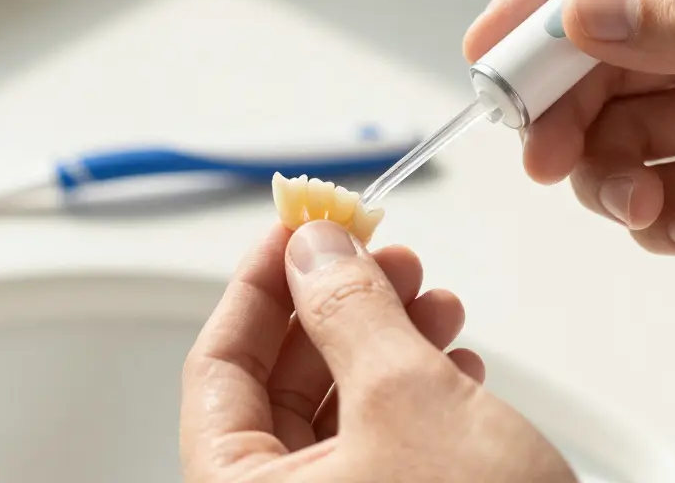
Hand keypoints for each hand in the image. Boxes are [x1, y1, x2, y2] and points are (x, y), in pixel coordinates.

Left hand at [180, 221, 574, 480]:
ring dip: (386, 343)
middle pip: (280, 387)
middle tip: (380, 255)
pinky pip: (382, 448)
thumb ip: (349, 311)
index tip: (295, 226)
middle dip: (337, 307)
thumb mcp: (406, 402)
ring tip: (434, 302)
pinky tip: (457, 364)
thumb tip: (312, 247)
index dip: (257, 285)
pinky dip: (416, 395)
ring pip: (339, 413)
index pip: (217, 368)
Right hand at [465, 0, 674, 288]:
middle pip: (606, 62)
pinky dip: (657, 218)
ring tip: (640, 204)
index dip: (549, 2)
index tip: (491, 46)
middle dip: (567, 109)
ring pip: (623, 136)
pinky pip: (662, 195)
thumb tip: (590, 12)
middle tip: (542, 152)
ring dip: (612, 175)